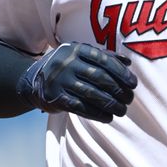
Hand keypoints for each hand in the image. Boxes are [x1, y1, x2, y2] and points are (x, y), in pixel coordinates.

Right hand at [16, 42, 137, 122]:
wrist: (32, 80)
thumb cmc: (66, 66)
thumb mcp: (80, 55)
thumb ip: (104, 56)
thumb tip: (128, 62)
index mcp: (76, 49)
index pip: (104, 59)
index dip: (121, 72)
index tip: (133, 84)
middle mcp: (67, 62)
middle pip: (99, 77)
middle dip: (118, 90)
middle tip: (129, 99)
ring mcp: (59, 80)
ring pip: (91, 94)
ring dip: (110, 104)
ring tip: (122, 110)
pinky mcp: (55, 97)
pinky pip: (80, 107)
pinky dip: (96, 113)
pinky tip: (107, 117)